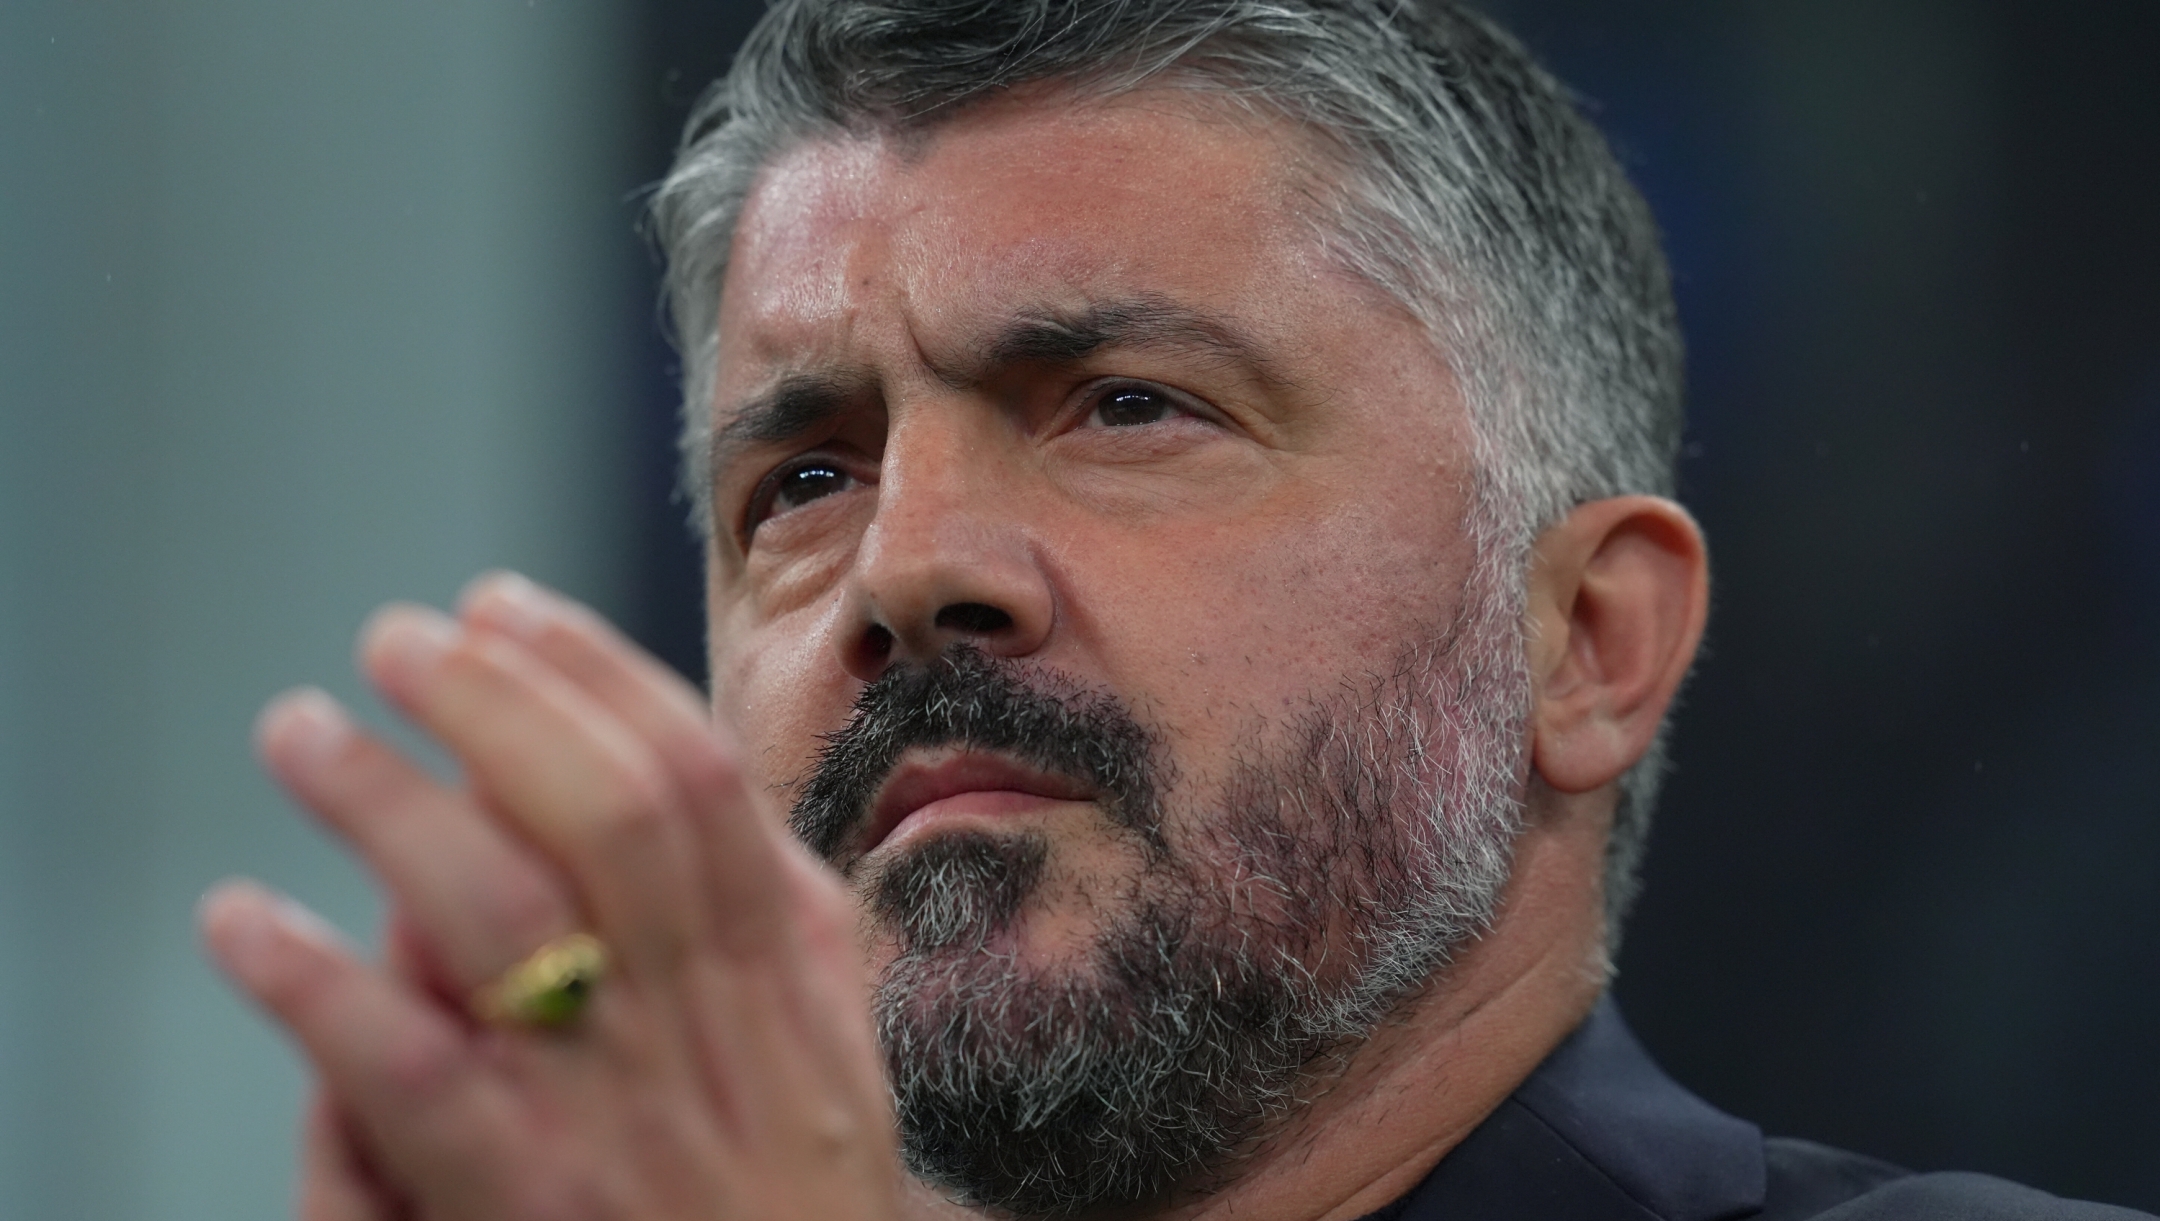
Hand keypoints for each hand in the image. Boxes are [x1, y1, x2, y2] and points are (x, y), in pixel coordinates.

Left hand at [201, 573, 899, 1219]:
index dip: (592, 670)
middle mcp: (714, 1022)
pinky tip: (244, 922)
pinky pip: (409, 1069)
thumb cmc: (798, 1208)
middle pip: (608, 808)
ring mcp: (621, 1112)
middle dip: (495, 699)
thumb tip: (672, 784)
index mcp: (790, 974)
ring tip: (303, 729)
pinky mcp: (528, 1204)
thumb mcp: (835, 1052)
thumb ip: (774, 919)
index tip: (503, 604)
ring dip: (387, 798)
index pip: (697, 775)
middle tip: (395, 639)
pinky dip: (314, 981)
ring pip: (499, 907)